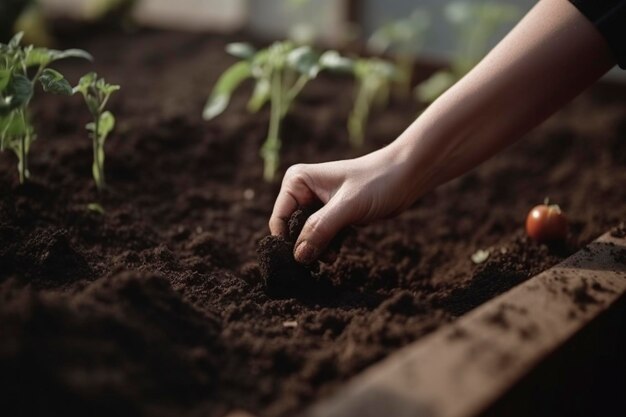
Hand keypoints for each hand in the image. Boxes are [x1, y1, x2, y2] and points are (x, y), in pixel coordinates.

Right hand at [269, 146, 417, 263]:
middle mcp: (303, 191)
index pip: (280, 218)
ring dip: (317, 250)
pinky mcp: (333, 214)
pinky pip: (322, 237)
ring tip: (331, 257)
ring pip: (307, 236)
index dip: (286, 241)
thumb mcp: (347, 206)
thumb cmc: (377, 182)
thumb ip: (320, 230)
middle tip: (319, 261)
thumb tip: (298, 256)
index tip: (300, 261)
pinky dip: (327, 247)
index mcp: (297, 181)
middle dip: (304, 247)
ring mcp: (318, 204)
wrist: (406, 176)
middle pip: (291, 229)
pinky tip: (336, 253)